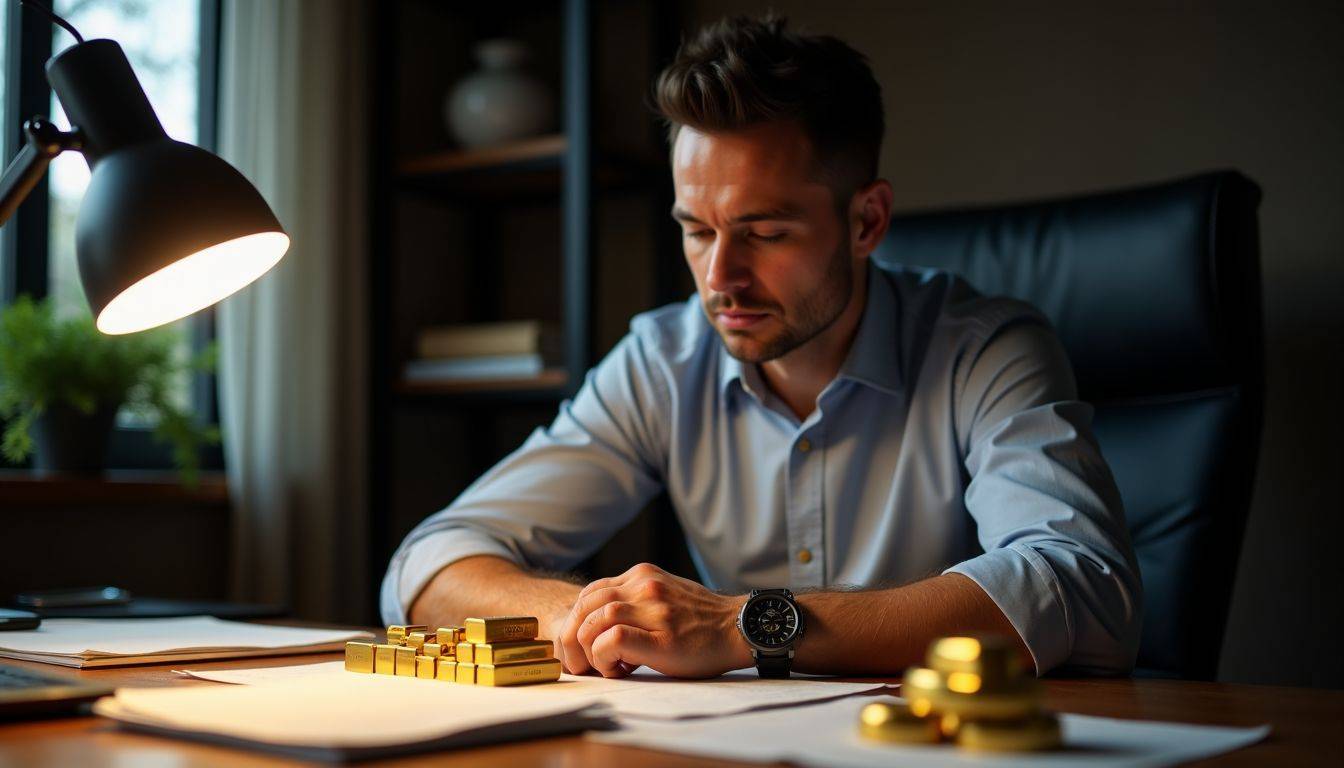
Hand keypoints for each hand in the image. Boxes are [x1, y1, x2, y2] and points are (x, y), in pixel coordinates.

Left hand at [557, 563, 753, 678]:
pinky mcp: (662, 637)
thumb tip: (601, 623)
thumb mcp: (664, 595)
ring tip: (604, 666)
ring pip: (595, 620)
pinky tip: (618, 669)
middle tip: (582, 662)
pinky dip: (605, 656)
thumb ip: (635, 601)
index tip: (585, 644)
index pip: (589, 593)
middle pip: (585, 605)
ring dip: (589, 649)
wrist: (739, 628)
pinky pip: (615, 638)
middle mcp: (644, 586)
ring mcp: (654, 609)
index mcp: (642, 576)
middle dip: (574, 638)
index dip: (578, 621)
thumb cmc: (701, 621)